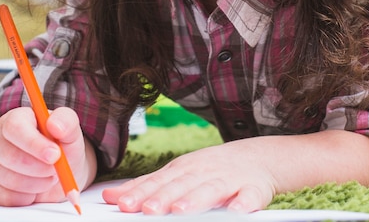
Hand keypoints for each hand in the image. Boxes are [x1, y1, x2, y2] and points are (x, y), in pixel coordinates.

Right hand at [0, 106, 95, 206]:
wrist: (61, 172)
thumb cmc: (63, 146)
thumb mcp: (71, 130)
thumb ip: (66, 121)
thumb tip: (55, 124)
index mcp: (15, 118)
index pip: (15, 127)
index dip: (34, 143)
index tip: (55, 155)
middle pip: (10, 156)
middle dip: (39, 168)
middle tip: (56, 169)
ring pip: (9, 179)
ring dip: (37, 183)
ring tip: (49, 176)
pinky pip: (5, 198)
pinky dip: (27, 198)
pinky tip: (35, 188)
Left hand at [102, 138, 277, 214]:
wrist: (258, 157)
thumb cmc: (210, 169)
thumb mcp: (178, 173)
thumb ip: (147, 186)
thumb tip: (110, 196)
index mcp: (184, 168)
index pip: (159, 181)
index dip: (142, 193)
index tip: (123, 205)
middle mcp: (204, 171)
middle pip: (182, 185)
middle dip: (164, 197)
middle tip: (148, 210)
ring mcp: (229, 179)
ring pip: (212, 189)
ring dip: (196, 199)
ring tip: (181, 210)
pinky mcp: (254, 188)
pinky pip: (250, 195)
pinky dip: (244, 202)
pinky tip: (237, 209)